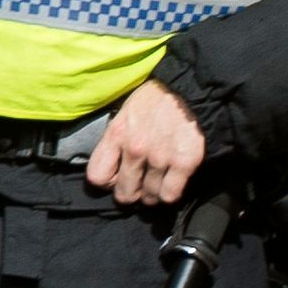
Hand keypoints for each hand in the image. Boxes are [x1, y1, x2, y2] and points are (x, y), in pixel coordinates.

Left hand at [84, 80, 206, 207]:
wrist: (189, 89)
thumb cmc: (155, 101)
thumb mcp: (124, 114)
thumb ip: (116, 141)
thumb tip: (113, 168)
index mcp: (117, 134)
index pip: (98, 177)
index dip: (108, 182)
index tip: (117, 178)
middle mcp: (136, 149)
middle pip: (124, 193)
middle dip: (131, 193)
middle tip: (140, 186)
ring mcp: (160, 158)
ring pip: (149, 197)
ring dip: (152, 195)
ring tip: (157, 184)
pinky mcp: (184, 163)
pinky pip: (170, 194)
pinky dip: (169, 194)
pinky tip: (171, 184)